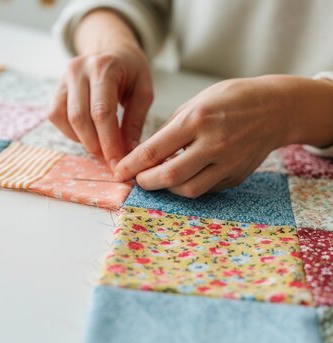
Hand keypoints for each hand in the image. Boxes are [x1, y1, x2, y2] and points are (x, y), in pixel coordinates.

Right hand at [48, 10, 153, 168]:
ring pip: (64, 117)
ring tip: (100, 146)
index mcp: (105, 66)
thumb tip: (128, 154)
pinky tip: (86, 134)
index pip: (102, 111)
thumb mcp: (143, 91)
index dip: (108, 141)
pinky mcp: (56, 88)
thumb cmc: (131, 71)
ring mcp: (63, 77)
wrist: (111, 48)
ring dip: (81, 139)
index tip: (117, 163)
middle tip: (109, 159)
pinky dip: (69, 132)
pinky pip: (55, 115)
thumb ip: (134, 122)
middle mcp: (79, 69)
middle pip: (80, 117)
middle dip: (94, 144)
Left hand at [114, 75, 332, 197]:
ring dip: (166, 188)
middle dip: (146, 182)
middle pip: (169, 177)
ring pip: (187, 190)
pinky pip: (205, 189)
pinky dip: (188, 186)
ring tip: (158, 179)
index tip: (119, 171)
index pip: (154, 150)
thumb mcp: (196, 102)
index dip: (131, 165)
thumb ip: (171, 128)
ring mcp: (227, 163)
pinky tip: (182, 177)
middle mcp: (213, 144)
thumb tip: (147, 152)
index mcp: (197, 119)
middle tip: (137, 180)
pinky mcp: (236, 176)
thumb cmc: (232, 99)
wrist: (277, 108)